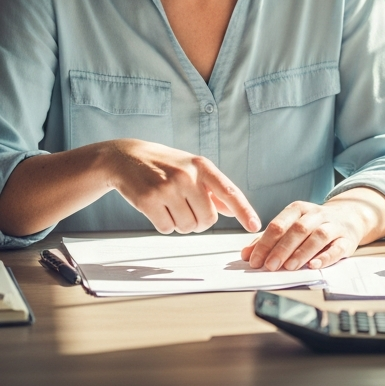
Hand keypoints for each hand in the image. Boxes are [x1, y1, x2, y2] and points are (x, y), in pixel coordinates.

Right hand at [104, 138, 259, 233]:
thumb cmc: (167, 165)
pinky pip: (167, 228)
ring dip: (181, 224)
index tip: (255, 226)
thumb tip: (233, 211)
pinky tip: (158, 209)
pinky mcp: (149, 200)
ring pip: (187, 226)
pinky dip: (165, 225)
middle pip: (207, 219)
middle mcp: (188, 176)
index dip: (244, 210)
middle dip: (200, 222)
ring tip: (172, 206)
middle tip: (189, 211)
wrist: (128, 157)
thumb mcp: (193, 169)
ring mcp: (168, 187)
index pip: (229, 191)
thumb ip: (214, 190)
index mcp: (203, 166)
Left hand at [242, 189, 384, 270]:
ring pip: (318, 236)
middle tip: (269, 266)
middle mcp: (316, 214)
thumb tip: (246, 254)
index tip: (254, 261)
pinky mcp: (347, 239)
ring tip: (289, 267)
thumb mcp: (291, 226)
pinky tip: (314, 265)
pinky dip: (326, 257)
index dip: (265, 243)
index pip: (279, 224)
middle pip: (298, 229)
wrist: (350, 216)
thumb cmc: (314, 224)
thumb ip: (268, 240)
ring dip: (302, 252)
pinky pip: (337, 247)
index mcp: (299, 210)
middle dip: (282, 248)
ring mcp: (333, 226)